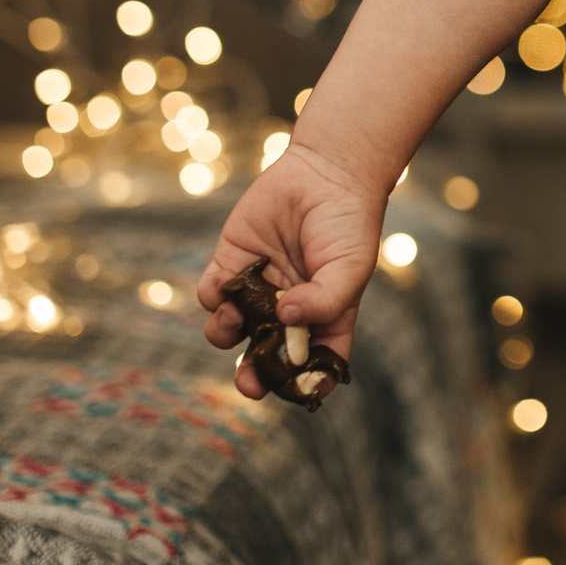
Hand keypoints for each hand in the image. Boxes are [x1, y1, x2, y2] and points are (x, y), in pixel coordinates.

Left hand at [196, 140, 385, 398]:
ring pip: (233, 332)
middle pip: (266, 358)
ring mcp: (259, 289)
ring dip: (228, 337)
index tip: (298, 393)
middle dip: (255, 376)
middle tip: (249, 384)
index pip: (313, 364)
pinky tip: (227, 289)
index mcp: (324, 319)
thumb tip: (284, 319)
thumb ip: (325, 302)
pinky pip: (213, 294)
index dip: (305, 385)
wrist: (325, 171)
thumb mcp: (351, 268)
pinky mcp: (232, 264)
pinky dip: (214, 298)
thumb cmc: (348, 223)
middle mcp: (288, 310)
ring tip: (235, 324)